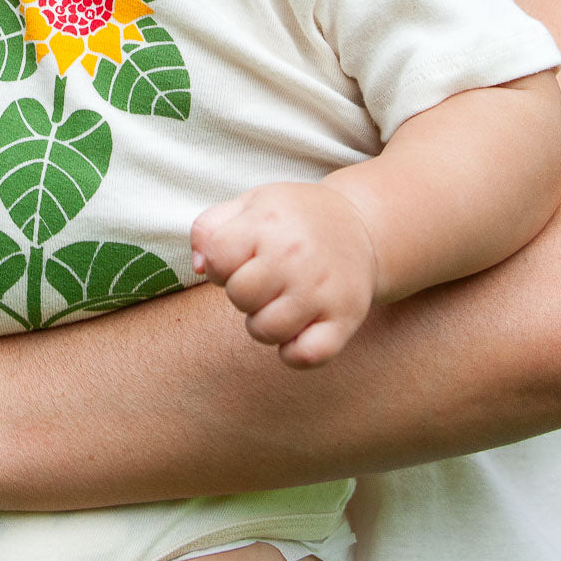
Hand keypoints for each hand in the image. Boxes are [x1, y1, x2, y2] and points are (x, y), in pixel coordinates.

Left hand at [190, 182, 377, 365]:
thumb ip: (209, 228)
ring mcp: (321, 289)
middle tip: (263, 281)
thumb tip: (199, 267)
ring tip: (280, 301)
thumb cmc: (293, 218)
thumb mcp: (249, 204)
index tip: (241, 258)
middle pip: (239, 296)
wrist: (361, 226)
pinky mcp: (345, 318)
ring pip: (265, 331)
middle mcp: (295, 255)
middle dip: (243, 293)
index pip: (217, 259)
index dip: (220, 264)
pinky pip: (305, 356)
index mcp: (268, 222)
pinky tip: (298, 330)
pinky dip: (294, 352)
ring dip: (264, 323)